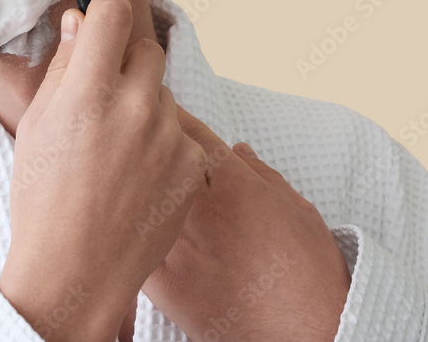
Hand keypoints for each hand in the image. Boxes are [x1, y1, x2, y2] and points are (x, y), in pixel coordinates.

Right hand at [0, 0, 207, 341]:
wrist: (76, 270)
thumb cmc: (42, 199)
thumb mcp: (36, 126)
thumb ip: (62, 67)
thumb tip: (81, 22)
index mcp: (86, 91)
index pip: (114, 12)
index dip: (105, 14)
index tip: (100, 28)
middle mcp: (133, 106)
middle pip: (146, 51)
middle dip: (125, 67)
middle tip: (102, 102)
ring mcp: (168, 136)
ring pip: (163, 95)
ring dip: (144, 108)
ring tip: (116, 153)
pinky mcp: (192, 163)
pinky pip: (181, 133)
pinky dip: (163, 146)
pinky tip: (137, 177)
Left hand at [142, 107, 351, 340]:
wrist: (306, 331)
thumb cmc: (310, 271)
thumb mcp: (297, 208)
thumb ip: (260, 175)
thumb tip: (237, 151)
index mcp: (232, 180)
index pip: (189, 130)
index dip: (169, 115)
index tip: (158, 107)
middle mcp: (198, 206)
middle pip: (153, 157)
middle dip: (141, 143)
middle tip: (129, 134)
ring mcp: (176, 245)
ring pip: (135, 199)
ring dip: (127, 186)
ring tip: (117, 179)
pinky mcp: (163, 284)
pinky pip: (130, 246)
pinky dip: (124, 233)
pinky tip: (120, 229)